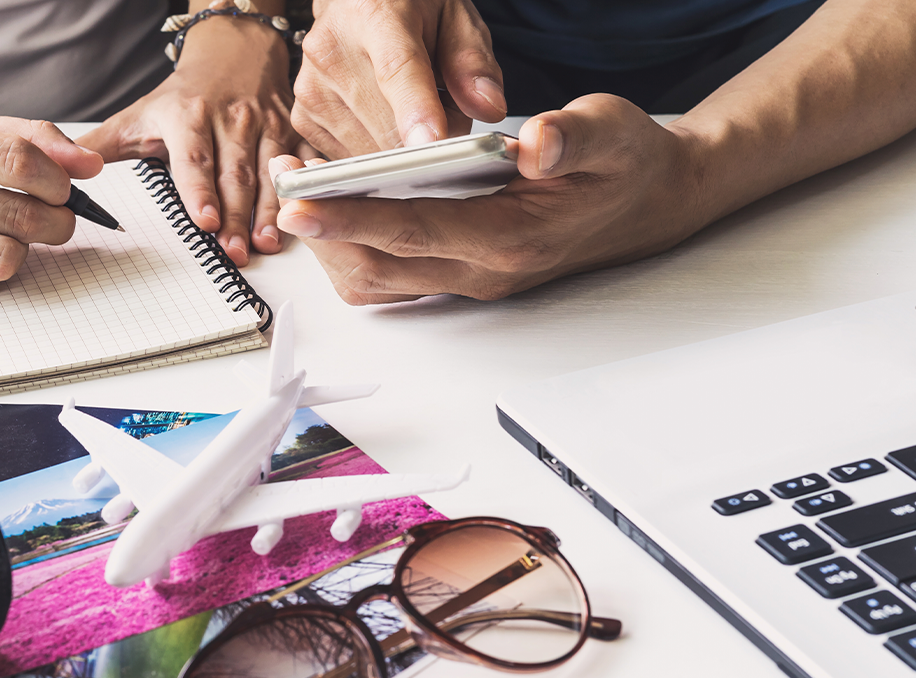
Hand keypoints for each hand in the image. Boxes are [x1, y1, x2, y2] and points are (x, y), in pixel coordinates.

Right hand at [0, 110, 103, 300]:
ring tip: (13, 234)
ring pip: (1, 261)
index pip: (16, 162)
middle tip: (56, 217)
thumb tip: (88, 163)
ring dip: (23, 250)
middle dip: (56, 221)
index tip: (64, 186)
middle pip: (17, 218)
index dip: (58, 180)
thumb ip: (22, 136)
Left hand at [78, 17, 312, 264]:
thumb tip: (61, 172)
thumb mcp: (139, 115)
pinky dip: (305, 190)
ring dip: (269, 212)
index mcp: (188, 116)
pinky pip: (303, 161)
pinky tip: (304, 217)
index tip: (204, 221)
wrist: (234, 52)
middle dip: (235, 218)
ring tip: (266, 244)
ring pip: (270, 173)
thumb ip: (101, 147)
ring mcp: (266, 125)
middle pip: (234, 175)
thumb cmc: (184, 95)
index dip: (199, 191)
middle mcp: (231, 119)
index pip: (193, 158)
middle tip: (235, 254)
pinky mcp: (292, 130)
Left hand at [273, 95, 710, 302]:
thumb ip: (572, 136)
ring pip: (379, 281)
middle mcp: (484, 269)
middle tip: (286, 186)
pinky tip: (339, 206)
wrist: (655, 202)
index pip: (415, 231)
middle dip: (323, 233)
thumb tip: (532, 141)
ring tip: (302, 192)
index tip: (302, 201)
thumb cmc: (628, 164)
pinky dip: (356, 247)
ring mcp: (471, 278)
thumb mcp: (613, 131)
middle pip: (379, 268)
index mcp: (513, 237)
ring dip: (334, 245)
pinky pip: (393, 275)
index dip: (352, 217)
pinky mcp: (463, 272)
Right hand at [293, 0, 504, 156]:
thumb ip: (473, 61)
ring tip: (409, 109)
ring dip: (400, 147)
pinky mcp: (302, 117)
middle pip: (386, 124)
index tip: (433, 143)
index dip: (417, 111)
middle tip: (445, 110)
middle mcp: (332, 53)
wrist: (356, 3)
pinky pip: (350, 156)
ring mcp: (311, 89)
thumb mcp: (455, 17)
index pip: (397, 70)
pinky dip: (375, 150)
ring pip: (370, 150)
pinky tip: (382, 120)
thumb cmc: (407, 9)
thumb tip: (487, 108)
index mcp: (375, 16)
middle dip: (426, 138)